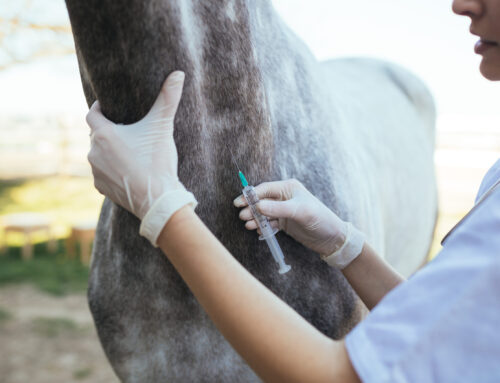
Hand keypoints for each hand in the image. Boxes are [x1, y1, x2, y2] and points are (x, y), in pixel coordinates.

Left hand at [86, 71, 196, 245]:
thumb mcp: (162, 127)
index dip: (99, 108)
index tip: (108, 106)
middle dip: (108, 131)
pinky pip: (102, 173)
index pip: (92, 114)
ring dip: (108, 151)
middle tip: (126, 129)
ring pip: (98, 155)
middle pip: (97, 135)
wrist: (158, 200)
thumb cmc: (157, 162)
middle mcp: (93, 153)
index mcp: (104, 135)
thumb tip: (178, 73)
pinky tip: (127, 170)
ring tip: (127, 150)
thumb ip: (168, 99)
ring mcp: (96, 172)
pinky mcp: (102, 188)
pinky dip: (111, 170)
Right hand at [234, 179, 364, 267]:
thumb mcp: (300, 212)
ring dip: (256, 219)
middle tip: (243, 217)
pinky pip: (269, 223)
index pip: (265, 189)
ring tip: (249, 226)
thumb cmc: (320, 219)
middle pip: (262, 201)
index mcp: (288, 188)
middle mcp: (285, 197)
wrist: (332, 238)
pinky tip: (259, 232)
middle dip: (251, 209)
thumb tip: (258, 205)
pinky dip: (263, 227)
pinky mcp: (284, 222)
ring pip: (264, 213)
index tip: (239, 203)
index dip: (251, 195)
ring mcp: (284, 210)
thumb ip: (278, 208)